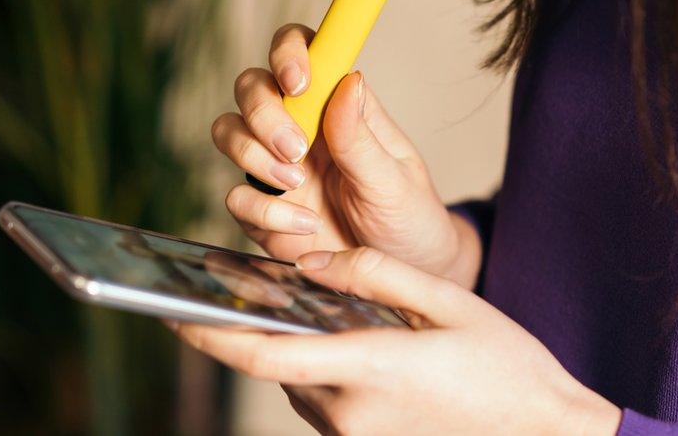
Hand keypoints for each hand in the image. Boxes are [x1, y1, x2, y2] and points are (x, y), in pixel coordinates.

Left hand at [172, 247, 621, 434]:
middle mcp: (352, 414)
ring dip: (299, 352)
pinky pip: (326, 405)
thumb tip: (312, 263)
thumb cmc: (507, 368)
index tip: (170, 313)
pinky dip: (323, 373)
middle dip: (267, 329)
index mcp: (369, 369)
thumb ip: (374, 274)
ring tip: (324, 314)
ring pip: (301, 386)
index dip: (209, 335)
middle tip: (270, 288)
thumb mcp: (448, 302)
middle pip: (279, 366)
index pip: (264, 356)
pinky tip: (354, 347)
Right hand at [212, 23, 479, 286]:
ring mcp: (276, 167)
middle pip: (252, 86)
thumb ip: (362, 138)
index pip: (303, 51)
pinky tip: (305, 227)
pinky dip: (264, 211)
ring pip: (228, 131)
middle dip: (264, 112)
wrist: (401, 277)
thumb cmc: (408, 218)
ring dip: (253, 154)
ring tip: (296, 184)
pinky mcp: (263, 211)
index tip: (298, 81)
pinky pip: (235, 197)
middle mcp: (300, 128)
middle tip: (296, 149)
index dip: (288, 52)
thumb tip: (349, 79)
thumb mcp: (395, 181)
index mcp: (337, 106)